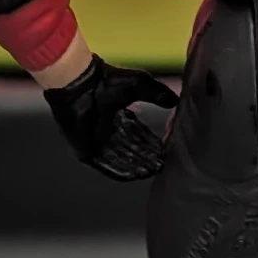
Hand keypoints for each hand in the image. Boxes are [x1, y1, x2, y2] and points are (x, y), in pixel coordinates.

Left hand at [43, 55, 177, 181]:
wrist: (81, 86)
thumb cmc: (106, 82)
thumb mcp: (139, 85)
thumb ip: (158, 93)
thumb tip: (176, 101)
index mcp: (115, 113)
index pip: (136, 132)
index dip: (150, 141)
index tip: (165, 148)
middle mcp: (106, 129)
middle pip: (130, 148)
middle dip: (146, 156)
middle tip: (162, 164)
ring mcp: (96, 142)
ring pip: (121, 158)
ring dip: (138, 165)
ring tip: (154, 170)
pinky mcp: (87, 152)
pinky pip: (107, 166)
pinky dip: (123, 171)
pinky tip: (139, 175)